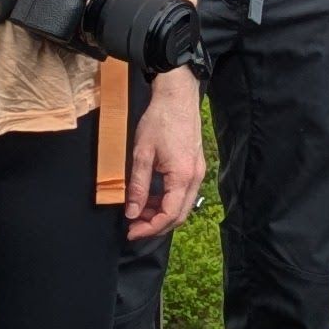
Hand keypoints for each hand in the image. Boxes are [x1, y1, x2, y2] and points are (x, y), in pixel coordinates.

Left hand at [125, 67, 205, 238]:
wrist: (177, 96)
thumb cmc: (159, 121)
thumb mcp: (142, 154)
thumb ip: (138, 186)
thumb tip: (131, 212)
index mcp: (182, 176)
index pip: (169, 214)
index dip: (150, 228)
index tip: (130, 232)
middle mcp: (195, 178)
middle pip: (179, 215)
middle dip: (156, 226)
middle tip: (133, 227)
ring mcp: (197, 172)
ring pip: (182, 205)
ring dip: (161, 214)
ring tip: (138, 212)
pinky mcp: (195, 166)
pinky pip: (183, 193)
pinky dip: (167, 201)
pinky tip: (150, 198)